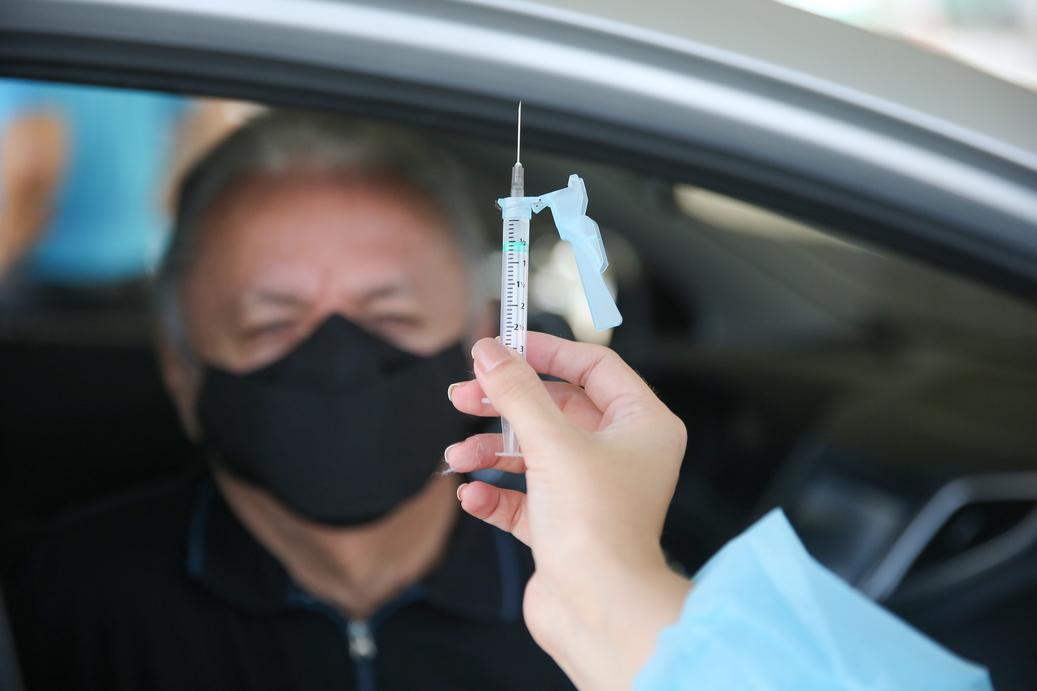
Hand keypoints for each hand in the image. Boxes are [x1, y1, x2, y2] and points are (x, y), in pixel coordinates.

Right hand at [446, 332, 690, 690]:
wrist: (598, 611)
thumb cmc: (596, 526)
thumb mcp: (551, 443)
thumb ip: (517, 392)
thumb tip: (489, 351)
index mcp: (642, 426)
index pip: (594, 367)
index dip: (547, 352)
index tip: (503, 345)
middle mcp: (622, 454)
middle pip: (556, 408)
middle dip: (505, 404)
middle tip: (462, 395)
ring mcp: (593, 490)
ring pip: (534, 452)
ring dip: (491, 450)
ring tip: (457, 456)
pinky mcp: (565, 525)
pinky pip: (524, 496)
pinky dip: (496, 492)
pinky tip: (473, 494)